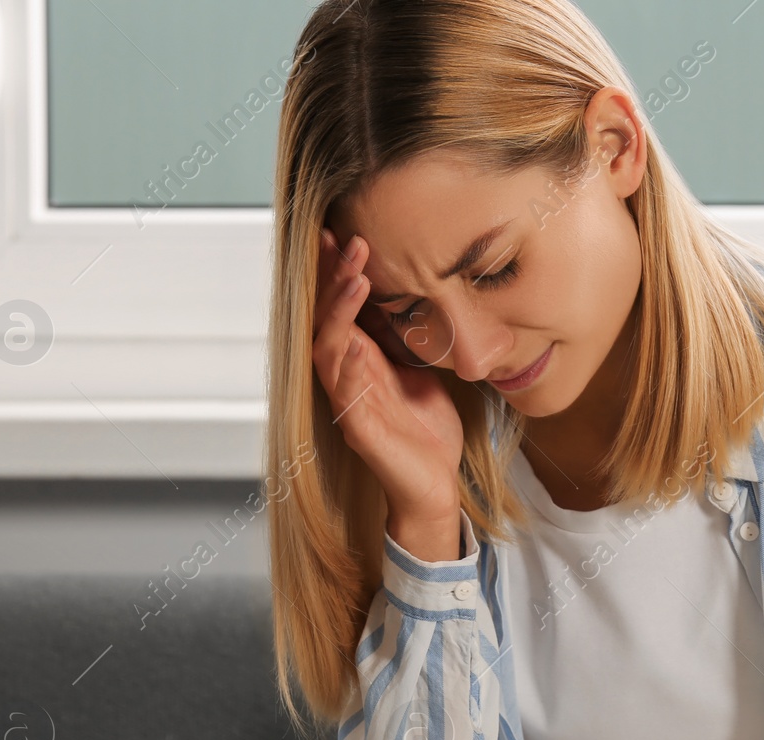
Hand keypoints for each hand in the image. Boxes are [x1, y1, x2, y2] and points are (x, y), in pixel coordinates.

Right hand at [310, 226, 462, 521]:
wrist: (435, 482)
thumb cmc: (426, 429)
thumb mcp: (420, 369)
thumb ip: (405, 336)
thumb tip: (411, 292)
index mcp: (361, 359)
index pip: (341, 307)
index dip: (336, 272)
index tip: (339, 233)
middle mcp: (347, 376)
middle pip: (327, 318)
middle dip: (335, 279)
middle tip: (351, 240)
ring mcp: (349, 402)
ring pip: (329, 350)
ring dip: (339, 313)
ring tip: (355, 279)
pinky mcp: (359, 431)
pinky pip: (345, 396)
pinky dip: (347, 368)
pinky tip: (352, 344)